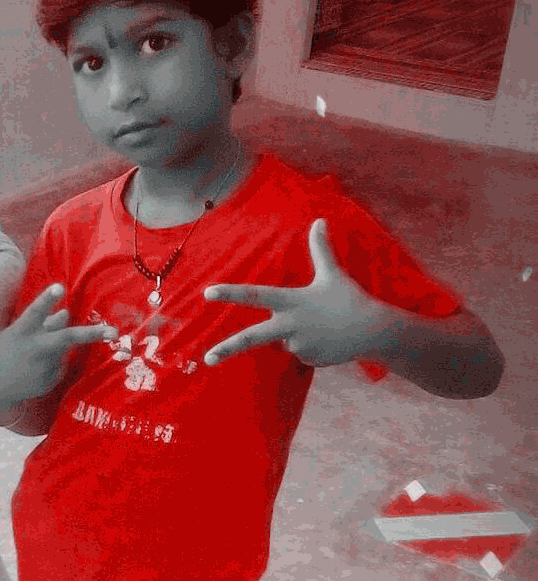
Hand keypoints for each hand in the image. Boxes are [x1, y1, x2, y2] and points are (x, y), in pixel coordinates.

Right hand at [0, 284, 117, 408]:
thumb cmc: (3, 351)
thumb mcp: (18, 333)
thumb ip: (44, 323)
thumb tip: (67, 313)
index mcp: (22, 332)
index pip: (36, 312)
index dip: (47, 299)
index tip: (59, 287)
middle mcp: (35, 349)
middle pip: (67, 337)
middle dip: (92, 334)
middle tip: (114, 332)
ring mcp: (44, 367)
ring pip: (63, 350)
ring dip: (55, 349)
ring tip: (32, 358)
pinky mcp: (49, 381)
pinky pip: (58, 366)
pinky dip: (51, 364)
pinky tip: (33, 370)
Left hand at [202, 218, 385, 367]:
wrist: (373, 330)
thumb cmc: (350, 298)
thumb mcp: (333, 273)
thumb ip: (321, 249)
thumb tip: (320, 220)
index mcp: (291, 300)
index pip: (255, 295)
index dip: (231, 293)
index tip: (208, 293)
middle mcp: (290, 325)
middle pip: (252, 338)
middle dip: (227, 348)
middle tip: (207, 358)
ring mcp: (298, 345)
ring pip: (285, 341)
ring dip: (298, 334)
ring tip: (324, 325)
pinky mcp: (308, 359)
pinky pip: (301, 352)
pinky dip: (312, 346)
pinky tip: (329, 339)